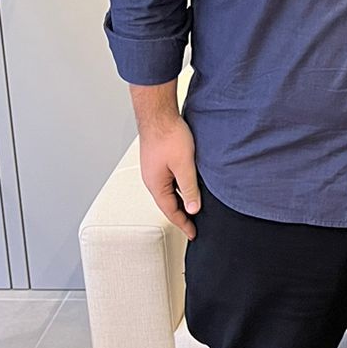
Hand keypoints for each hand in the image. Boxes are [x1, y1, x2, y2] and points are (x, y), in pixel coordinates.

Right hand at [138, 111, 201, 238]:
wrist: (158, 113)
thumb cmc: (168, 135)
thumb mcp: (184, 165)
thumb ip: (189, 188)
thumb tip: (193, 208)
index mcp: (156, 185)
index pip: (171, 212)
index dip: (183, 224)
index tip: (192, 233)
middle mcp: (152, 179)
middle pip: (168, 203)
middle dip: (182, 215)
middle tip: (194, 224)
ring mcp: (154, 170)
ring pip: (169, 191)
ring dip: (181, 200)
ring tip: (194, 207)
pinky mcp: (158, 160)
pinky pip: (169, 180)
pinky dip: (179, 187)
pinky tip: (189, 185)